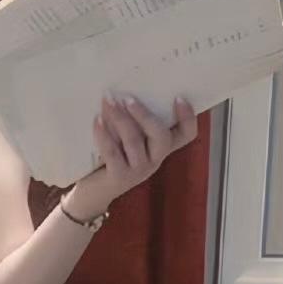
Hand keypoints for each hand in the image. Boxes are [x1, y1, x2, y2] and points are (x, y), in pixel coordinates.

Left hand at [74, 93, 197, 209]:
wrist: (93, 193)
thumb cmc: (111, 158)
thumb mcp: (126, 139)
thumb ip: (132, 121)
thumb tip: (121, 90)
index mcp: (161, 147)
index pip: (186, 135)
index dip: (188, 118)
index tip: (179, 98)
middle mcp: (155, 159)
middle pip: (162, 137)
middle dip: (145, 115)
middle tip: (127, 98)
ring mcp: (138, 170)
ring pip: (134, 141)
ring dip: (120, 118)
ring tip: (108, 101)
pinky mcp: (119, 177)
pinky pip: (113, 152)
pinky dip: (104, 134)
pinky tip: (97, 120)